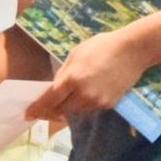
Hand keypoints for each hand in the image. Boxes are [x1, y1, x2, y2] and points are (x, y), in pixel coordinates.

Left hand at [25, 30, 146, 119]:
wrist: (133, 50)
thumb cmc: (102, 46)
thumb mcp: (76, 54)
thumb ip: (64, 73)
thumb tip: (54, 88)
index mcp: (73, 78)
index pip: (50, 100)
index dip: (38, 108)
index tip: (28, 114)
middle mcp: (84, 94)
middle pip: (62, 110)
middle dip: (52, 109)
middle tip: (45, 106)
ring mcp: (98, 101)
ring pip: (76, 110)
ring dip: (68, 106)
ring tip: (70, 93)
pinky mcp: (109, 105)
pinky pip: (90, 108)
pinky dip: (84, 103)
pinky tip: (88, 90)